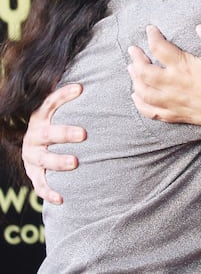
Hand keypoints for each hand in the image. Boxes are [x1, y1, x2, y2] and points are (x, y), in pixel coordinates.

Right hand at [22, 83, 86, 204]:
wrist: (37, 147)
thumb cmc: (59, 125)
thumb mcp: (60, 110)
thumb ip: (72, 97)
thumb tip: (93, 76)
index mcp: (40, 117)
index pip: (49, 103)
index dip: (62, 95)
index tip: (80, 87)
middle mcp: (34, 136)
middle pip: (47, 133)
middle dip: (64, 133)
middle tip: (84, 134)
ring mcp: (33, 155)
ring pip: (43, 159)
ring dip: (58, 161)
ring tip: (75, 162)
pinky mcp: (34, 173)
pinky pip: (40, 184)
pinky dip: (49, 192)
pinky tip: (61, 198)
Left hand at [128, 24, 200, 143]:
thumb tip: (199, 26)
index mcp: (184, 67)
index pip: (160, 48)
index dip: (152, 36)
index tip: (150, 29)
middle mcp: (174, 85)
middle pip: (145, 72)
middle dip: (136, 59)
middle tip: (133, 50)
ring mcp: (174, 102)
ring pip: (144, 92)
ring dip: (135, 80)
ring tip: (131, 71)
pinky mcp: (179, 116)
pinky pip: (153, 112)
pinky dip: (141, 105)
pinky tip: (137, 99)